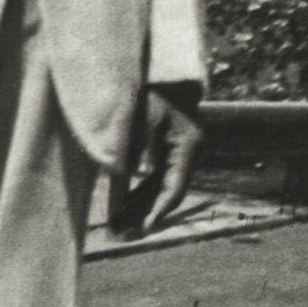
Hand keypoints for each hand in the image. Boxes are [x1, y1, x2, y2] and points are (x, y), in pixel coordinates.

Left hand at [122, 80, 203, 235]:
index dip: (158, 210)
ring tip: (116, 226)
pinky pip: (157, 178)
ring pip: (161, 188)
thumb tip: (119, 179)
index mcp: (188, 145)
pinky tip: (121, 208)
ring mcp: (182, 153)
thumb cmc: (148, 91)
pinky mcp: (172, 151)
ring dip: (140, 207)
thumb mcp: (136, 118)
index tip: (143, 229)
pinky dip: (140, 192)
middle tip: (121, 233)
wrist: (159, 73)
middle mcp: (190, 153)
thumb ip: (129, 149)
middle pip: (168, 193)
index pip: (175, 188)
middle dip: (144, 214)